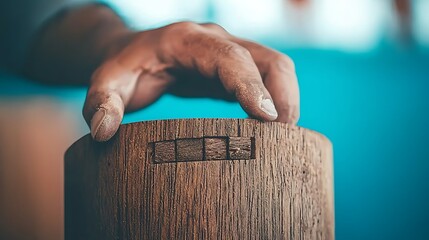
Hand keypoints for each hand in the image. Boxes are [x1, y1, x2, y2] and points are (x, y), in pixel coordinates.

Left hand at [83, 22, 299, 140]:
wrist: (132, 53)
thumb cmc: (123, 68)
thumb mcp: (106, 82)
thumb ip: (102, 102)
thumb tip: (104, 131)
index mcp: (187, 40)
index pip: (229, 57)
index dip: (251, 85)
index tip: (268, 118)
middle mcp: (215, 41)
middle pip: (266, 59)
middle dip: (283, 95)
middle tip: (285, 137)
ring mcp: (228, 54)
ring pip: (274, 67)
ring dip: (287, 98)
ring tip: (286, 137)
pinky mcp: (233, 70)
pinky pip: (267, 80)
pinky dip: (278, 101)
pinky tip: (274, 130)